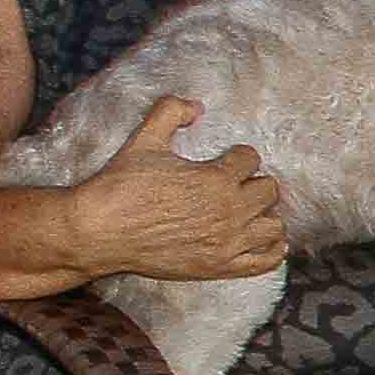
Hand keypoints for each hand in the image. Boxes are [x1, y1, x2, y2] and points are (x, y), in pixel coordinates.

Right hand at [55, 97, 285, 279]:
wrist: (100, 231)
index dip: (239, 156)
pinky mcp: (219, 267)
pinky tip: (266, 241)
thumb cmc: (121, 185)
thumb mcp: (144, 140)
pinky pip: (265, 261)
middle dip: (254, 183)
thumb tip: (195, 106)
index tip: (228, 160)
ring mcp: (226, 243)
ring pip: (273, 227)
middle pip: (268, 191)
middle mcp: (229, 211)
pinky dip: (271, 250)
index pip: (251, 159)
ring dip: (263, 216)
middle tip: (237, 186)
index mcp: (216, 178)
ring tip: (248, 212)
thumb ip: (170, 113)